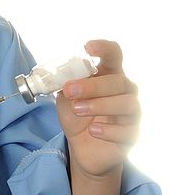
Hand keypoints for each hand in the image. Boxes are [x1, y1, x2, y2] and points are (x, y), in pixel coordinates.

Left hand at [55, 40, 140, 177]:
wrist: (83, 148)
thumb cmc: (77, 117)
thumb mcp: (66, 99)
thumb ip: (66, 85)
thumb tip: (63, 77)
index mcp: (109, 76)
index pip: (114, 55)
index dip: (104, 48)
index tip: (87, 46)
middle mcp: (125, 92)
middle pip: (119, 81)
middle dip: (93, 85)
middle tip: (70, 90)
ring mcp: (131, 114)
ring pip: (128, 104)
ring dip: (100, 105)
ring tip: (77, 110)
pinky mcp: (132, 136)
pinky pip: (128, 131)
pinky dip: (108, 130)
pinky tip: (93, 130)